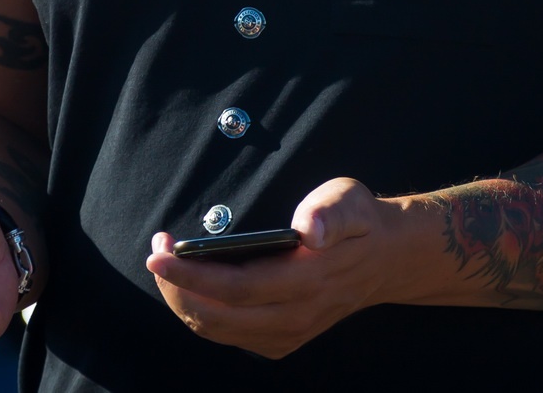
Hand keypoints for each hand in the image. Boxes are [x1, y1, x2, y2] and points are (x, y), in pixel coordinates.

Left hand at [146, 177, 426, 359]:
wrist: (385, 260)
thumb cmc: (358, 223)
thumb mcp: (350, 201)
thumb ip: (330, 213)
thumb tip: (310, 232)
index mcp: (309, 280)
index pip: (237, 288)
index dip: (192, 276)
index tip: (159, 254)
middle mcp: (296, 315)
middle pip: (217, 316)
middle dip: (175, 287)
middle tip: (156, 252)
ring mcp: (289, 333)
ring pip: (218, 330)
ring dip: (183, 302)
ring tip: (167, 265)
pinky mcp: (283, 340)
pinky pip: (230, 336)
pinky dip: (201, 315)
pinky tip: (192, 287)